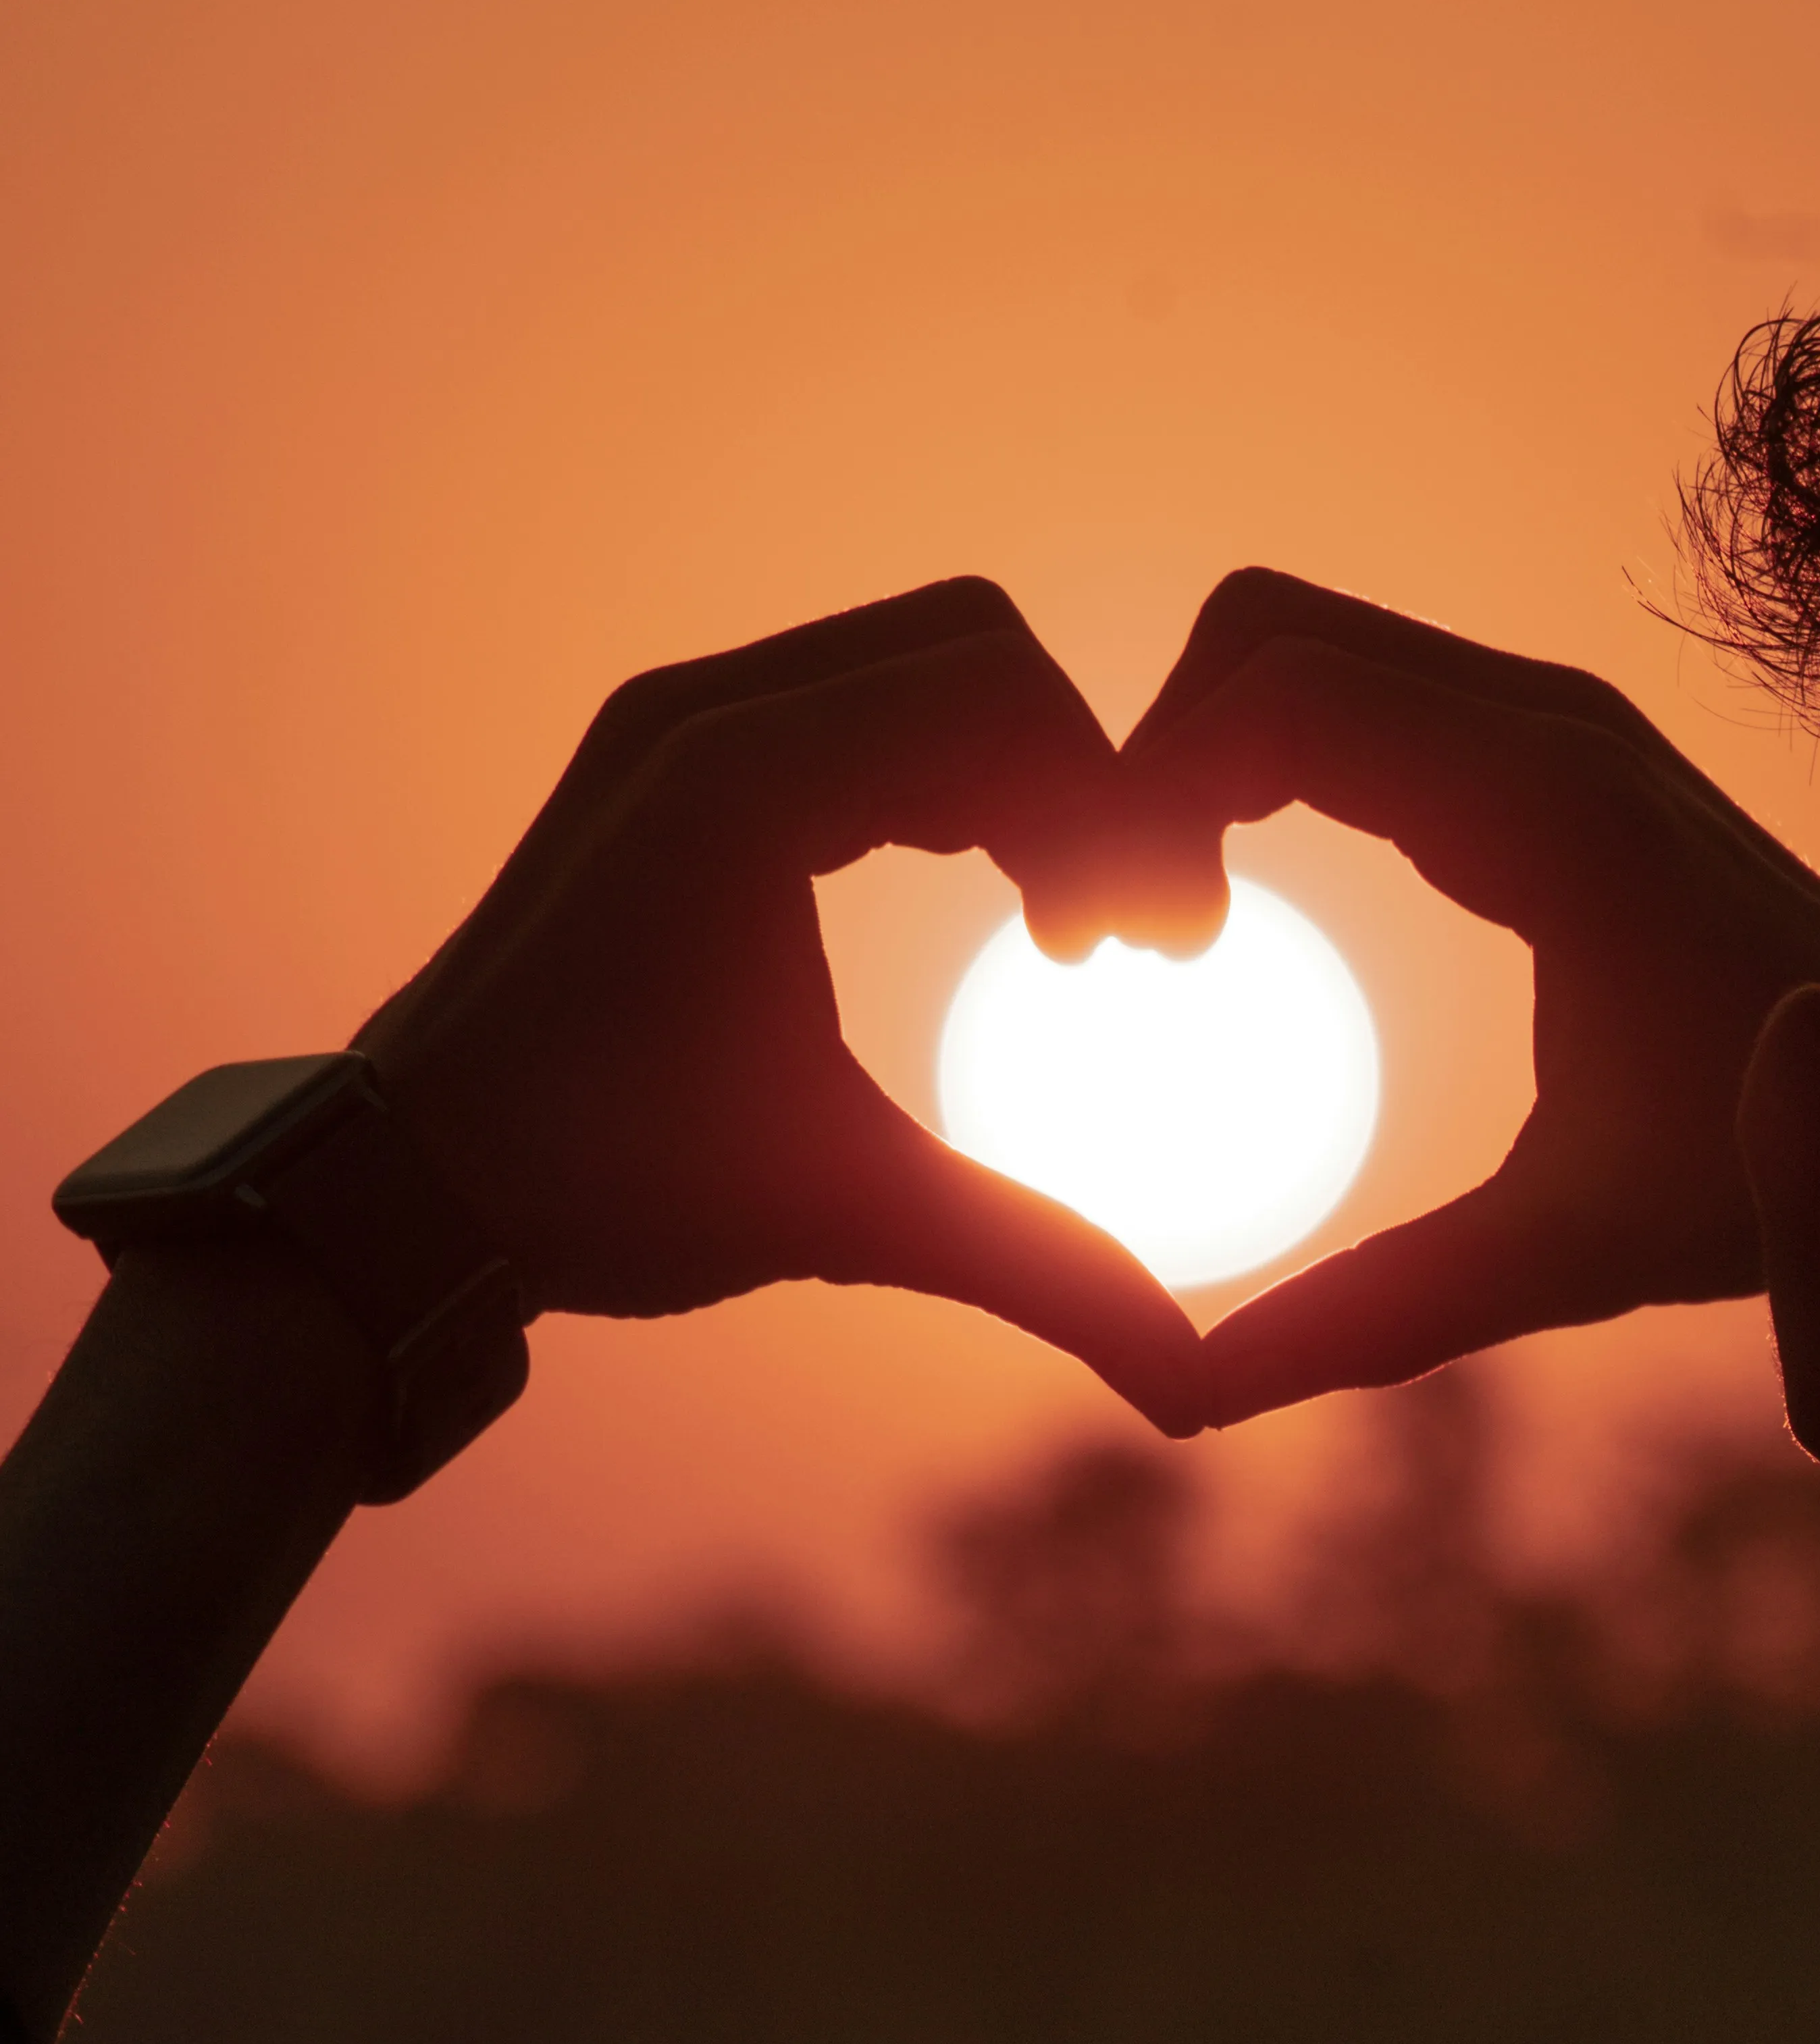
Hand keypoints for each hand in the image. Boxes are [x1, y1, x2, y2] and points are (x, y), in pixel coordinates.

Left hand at [354, 580, 1205, 1435]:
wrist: (401, 1193)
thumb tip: (1195, 1394)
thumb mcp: (845, 1211)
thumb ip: (1037, 1267)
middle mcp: (700, 712)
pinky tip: (976, 890)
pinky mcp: (665, 757)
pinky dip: (937, 773)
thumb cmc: (607, 1189)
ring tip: (1054, 925)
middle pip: (979, 650)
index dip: (1113, 815)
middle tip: (1110, 936)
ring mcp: (673, 722)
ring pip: (920, 663)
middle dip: (1076, 778)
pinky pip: (852, 703)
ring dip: (1011, 773)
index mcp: (744, 780)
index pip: (1005, 703)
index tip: (1144, 956)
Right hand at [1113, 570, 1819, 1422]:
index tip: (1116, 953)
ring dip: (1202, 758)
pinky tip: (1239, 913)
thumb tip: (1190, 1401)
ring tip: (1167, 937)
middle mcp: (1551, 724)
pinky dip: (1265, 765)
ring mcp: (1552, 719)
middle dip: (1153, 756)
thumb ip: (1379, 1313)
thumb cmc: (1768, 1172)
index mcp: (1550, 809)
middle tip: (1122, 943)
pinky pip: (1356, 696)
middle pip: (1267, 634)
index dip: (1149, 791)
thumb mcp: (1571, 1252)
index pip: (1280, 695)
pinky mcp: (1546, 746)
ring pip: (1302, 651)